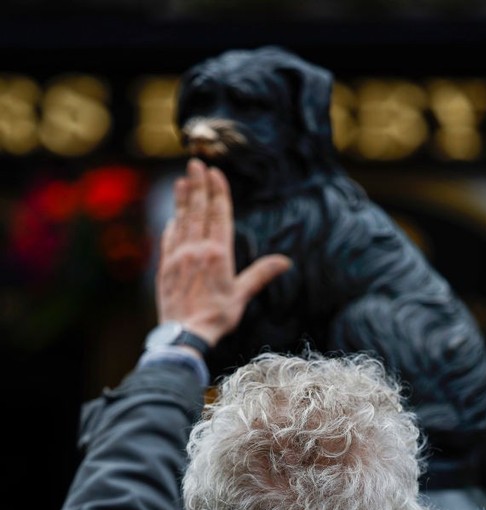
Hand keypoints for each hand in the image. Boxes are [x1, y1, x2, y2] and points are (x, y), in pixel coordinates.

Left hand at [156, 158, 291, 348]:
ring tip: (183, 180)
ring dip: (183, 199)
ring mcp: (178, 256)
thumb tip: (284, 261)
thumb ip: (261, 274)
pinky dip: (172, 224)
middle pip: (198, 211)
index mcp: (218, 254)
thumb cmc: (216, 317)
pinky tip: (173, 216)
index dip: (218, 192)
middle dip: (198, 185)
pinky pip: (168, 238)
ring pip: (181, 220)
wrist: (185, 333)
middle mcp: (196, 250)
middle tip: (196, 164)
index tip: (215, 173)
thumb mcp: (242, 295)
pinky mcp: (165, 267)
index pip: (219, 215)